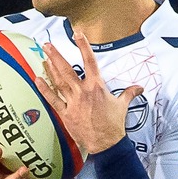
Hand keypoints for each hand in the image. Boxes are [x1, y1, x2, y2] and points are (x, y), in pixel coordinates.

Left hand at [35, 35, 142, 159]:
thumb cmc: (114, 125)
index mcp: (97, 87)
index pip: (90, 61)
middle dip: (56, 56)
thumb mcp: (122, 105)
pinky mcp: (66, 114)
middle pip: (67, 70)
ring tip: (43, 57)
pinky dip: (44, 89)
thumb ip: (129, 93)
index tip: (77, 34)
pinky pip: (53, 100)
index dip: (83, 46)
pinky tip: (37, 80)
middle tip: (47, 45)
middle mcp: (83, 92)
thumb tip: (140, 88)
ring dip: (50, 69)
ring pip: (58, 82)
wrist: (106, 144)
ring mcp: (73, 103)